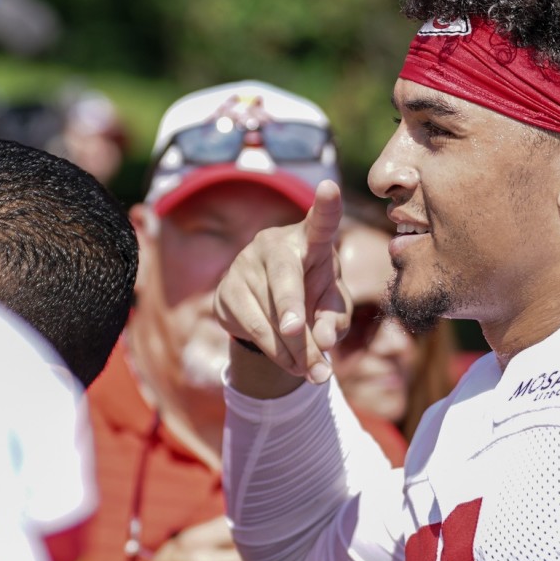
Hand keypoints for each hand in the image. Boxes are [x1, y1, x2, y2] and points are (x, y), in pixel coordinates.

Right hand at [215, 179, 350, 384]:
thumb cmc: (313, 297)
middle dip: (292, 307)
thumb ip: (334, 320)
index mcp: (309, 241)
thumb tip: (324, 340)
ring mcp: (244, 264)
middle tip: (298, 332)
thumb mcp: (331, 307)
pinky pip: (250, 326)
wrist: (272, 310)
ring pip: (269, 313)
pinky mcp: (225, 290)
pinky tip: (291, 364)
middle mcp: (273, 245)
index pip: (319, 222)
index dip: (326, 206)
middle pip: (284, 276)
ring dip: (293, 349)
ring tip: (315, 372)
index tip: (330, 188)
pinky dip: (274, 352)